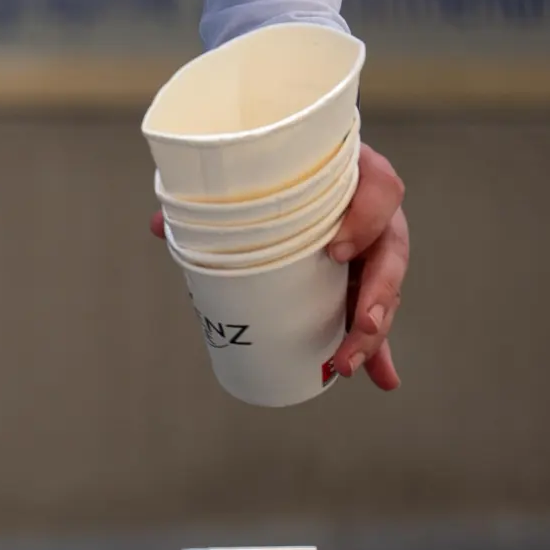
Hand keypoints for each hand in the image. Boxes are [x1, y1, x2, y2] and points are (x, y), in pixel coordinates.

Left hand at [151, 143, 408, 390]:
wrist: (289, 171)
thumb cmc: (273, 170)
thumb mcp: (254, 178)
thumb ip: (213, 200)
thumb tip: (158, 226)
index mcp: (353, 176)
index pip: (380, 189)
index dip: (366, 218)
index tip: (336, 248)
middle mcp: (371, 213)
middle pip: (390, 253)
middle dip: (378, 295)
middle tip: (360, 325)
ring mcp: (370, 249)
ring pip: (384, 291)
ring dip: (374, 334)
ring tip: (349, 364)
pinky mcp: (360, 280)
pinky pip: (375, 316)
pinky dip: (379, 351)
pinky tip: (381, 379)